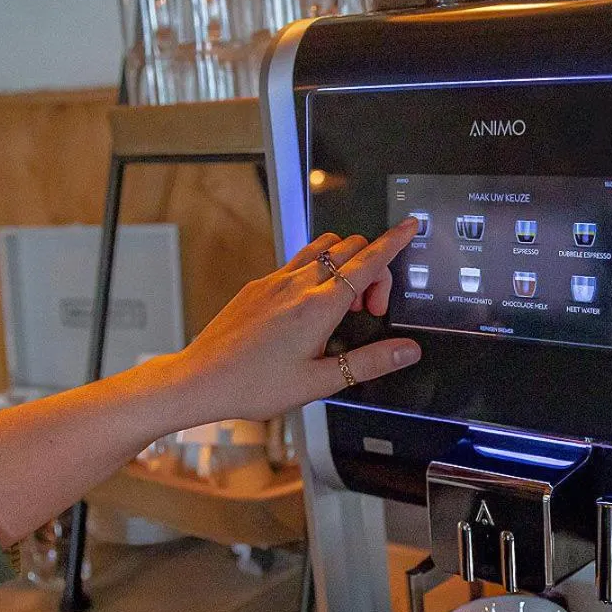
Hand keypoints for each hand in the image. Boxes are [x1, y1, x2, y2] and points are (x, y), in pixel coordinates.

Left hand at [167, 218, 422, 423]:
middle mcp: (298, 284)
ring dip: (345, 261)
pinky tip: (311, 305)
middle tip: (371, 309)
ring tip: (343, 304)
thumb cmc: (254, 384)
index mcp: (319, 306)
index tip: (409, 227)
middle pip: (350, 246)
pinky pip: (297, 261)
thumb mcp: (319, 382)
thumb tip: (406, 351)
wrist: (201, 379)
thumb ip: (368, 362)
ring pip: (323, 246)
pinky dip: (318, 269)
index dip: (394, 242)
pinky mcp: (259, 285)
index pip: (368, 262)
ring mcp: (276, 280)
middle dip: (374, 265)